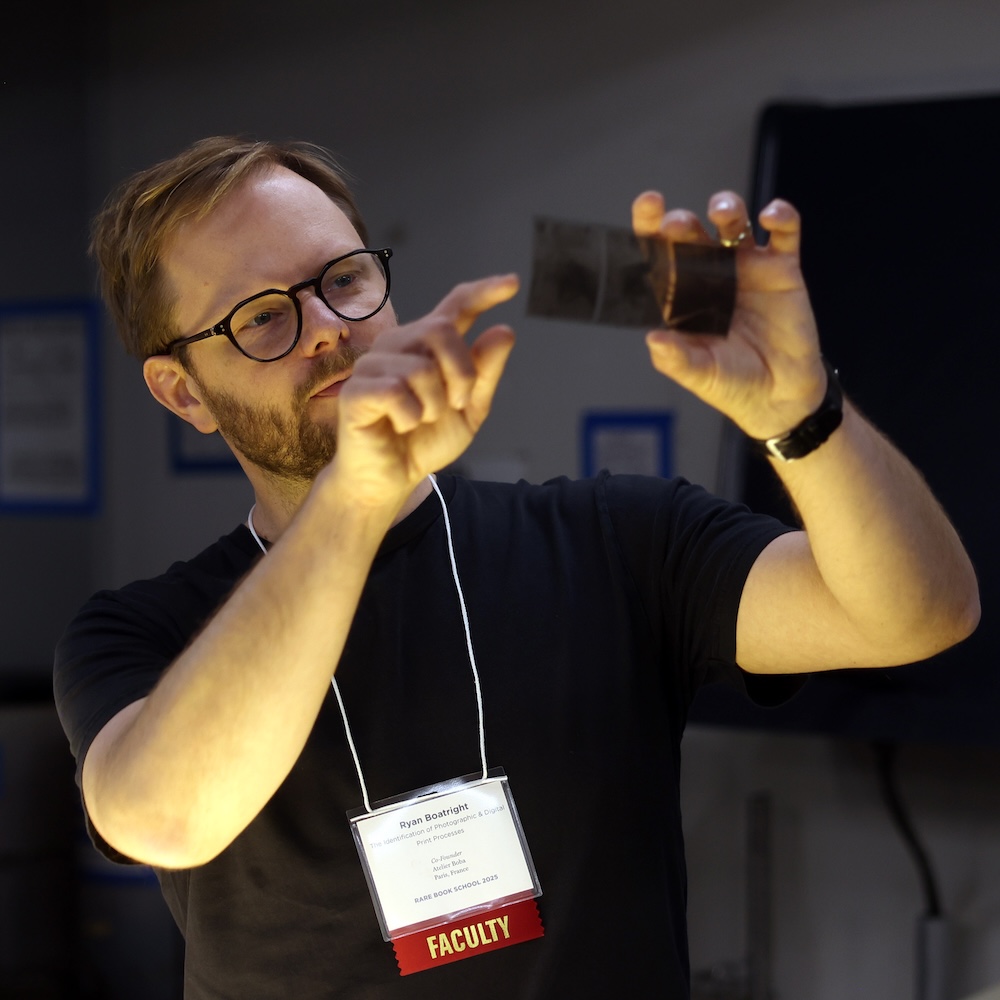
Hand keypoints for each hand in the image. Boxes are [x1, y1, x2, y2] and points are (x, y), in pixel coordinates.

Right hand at [330, 275, 517, 504]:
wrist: (392, 479)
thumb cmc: (424, 441)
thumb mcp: (469, 409)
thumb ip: (484, 372)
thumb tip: (504, 331)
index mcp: (427, 347)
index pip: (456, 306)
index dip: (483, 292)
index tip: (512, 283)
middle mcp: (398, 346)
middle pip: (440, 329)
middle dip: (460, 371)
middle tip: (457, 403)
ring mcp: (373, 366)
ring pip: (420, 367)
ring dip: (434, 404)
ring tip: (422, 420)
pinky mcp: (356, 391)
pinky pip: (396, 391)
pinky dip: (411, 417)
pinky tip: (403, 426)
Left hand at [633, 190, 827, 439]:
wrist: (781, 396)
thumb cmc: (733, 384)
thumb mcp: (702, 375)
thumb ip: (677, 359)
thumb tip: (653, 339)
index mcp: (682, 297)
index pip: (660, 257)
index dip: (650, 229)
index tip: (647, 206)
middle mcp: (710, 276)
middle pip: (691, 235)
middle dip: (681, 222)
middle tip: (678, 224)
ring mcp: (746, 268)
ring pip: (733, 224)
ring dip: (727, 208)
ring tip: (723, 211)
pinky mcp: (781, 269)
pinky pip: (784, 234)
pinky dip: (781, 217)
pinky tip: (772, 216)